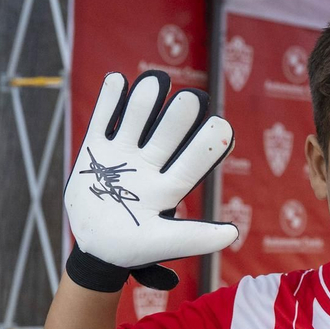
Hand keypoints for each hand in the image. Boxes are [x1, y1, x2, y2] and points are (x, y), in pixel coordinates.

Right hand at [63, 70, 236, 291]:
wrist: (96, 245)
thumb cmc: (134, 248)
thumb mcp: (163, 243)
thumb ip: (195, 238)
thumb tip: (234, 234)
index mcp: (168, 188)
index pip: (191, 164)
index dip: (207, 147)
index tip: (224, 127)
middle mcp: (149, 166)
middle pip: (166, 138)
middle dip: (178, 118)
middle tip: (193, 97)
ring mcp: (122, 155)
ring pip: (136, 122)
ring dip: (146, 102)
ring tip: (156, 81)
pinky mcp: (96, 149)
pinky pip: (103, 121)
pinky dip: (109, 102)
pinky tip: (118, 80)